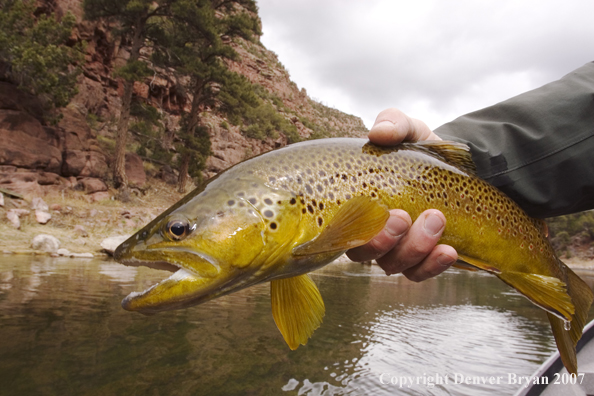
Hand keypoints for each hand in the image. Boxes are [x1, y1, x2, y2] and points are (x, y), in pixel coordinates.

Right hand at [346, 108, 456, 280]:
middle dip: (384, 240)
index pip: (341, 227)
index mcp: (356, 204)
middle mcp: (370, 232)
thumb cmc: (423, 152)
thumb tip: (378, 133)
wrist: (462, 169)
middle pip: (363, 253)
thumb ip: (394, 124)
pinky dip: (433, 266)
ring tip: (437, 219)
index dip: (354, 228)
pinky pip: (420, 273)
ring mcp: (396, 249)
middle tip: (405, 216)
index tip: (381, 210)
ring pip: (394, 265)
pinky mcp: (421, 260)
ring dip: (414, 248)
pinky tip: (448, 251)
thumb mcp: (410, 130)